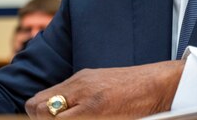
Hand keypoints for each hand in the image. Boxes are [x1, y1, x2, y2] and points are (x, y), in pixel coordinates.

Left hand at [25, 60, 184, 118]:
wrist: (159, 84)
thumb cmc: (134, 90)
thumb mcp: (102, 86)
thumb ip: (78, 95)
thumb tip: (55, 113)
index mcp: (79, 80)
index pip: (37, 102)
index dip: (38, 117)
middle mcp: (79, 85)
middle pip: (37, 109)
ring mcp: (86, 98)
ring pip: (49, 116)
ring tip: (75, 119)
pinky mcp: (95, 109)